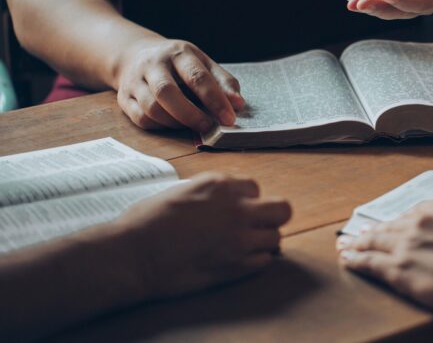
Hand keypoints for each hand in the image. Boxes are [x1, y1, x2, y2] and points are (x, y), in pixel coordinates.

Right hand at [115, 37, 245, 131]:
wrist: (135, 54)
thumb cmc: (178, 63)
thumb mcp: (203, 63)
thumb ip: (223, 82)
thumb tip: (238, 105)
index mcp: (179, 53)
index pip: (197, 77)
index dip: (215, 100)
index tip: (229, 118)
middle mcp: (153, 64)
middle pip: (167, 92)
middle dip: (191, 114)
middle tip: (209, 127)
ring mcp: (135, 80)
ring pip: (152, 108)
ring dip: (176, 122)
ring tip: (193, 125)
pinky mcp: (124, 97)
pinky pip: (141, 118)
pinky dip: (161, 126)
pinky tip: (174, 124)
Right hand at [115, 172, 291, 298]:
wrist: (133, 255)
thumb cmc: (146, 222)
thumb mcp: (180, 190)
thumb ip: (209, 192)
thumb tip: (221, 197)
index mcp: (220, 185)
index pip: (255, 188)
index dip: (246, 200)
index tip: (235, 209)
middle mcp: (236, 208)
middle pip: (282, 208)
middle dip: (272, 215)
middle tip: (257, 225)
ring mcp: (239, 238)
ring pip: (276, 236)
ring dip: (263, 241)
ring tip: (245, 246)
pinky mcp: (237, 266)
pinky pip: (265, 261)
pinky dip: (256, 261)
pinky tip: (239, 261)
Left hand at [336, 201, 432, 329]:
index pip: (413, 213)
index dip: (399, 222)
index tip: (391, 225)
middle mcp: (422, 221)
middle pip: (390, 226)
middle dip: (373, 231)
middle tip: (359, 234)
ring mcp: (408, 244)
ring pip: (374, 241)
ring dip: (357, 244)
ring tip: (345, 246)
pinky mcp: (398, 269)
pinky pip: (369, 262)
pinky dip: (355, 260)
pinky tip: (347, 260)